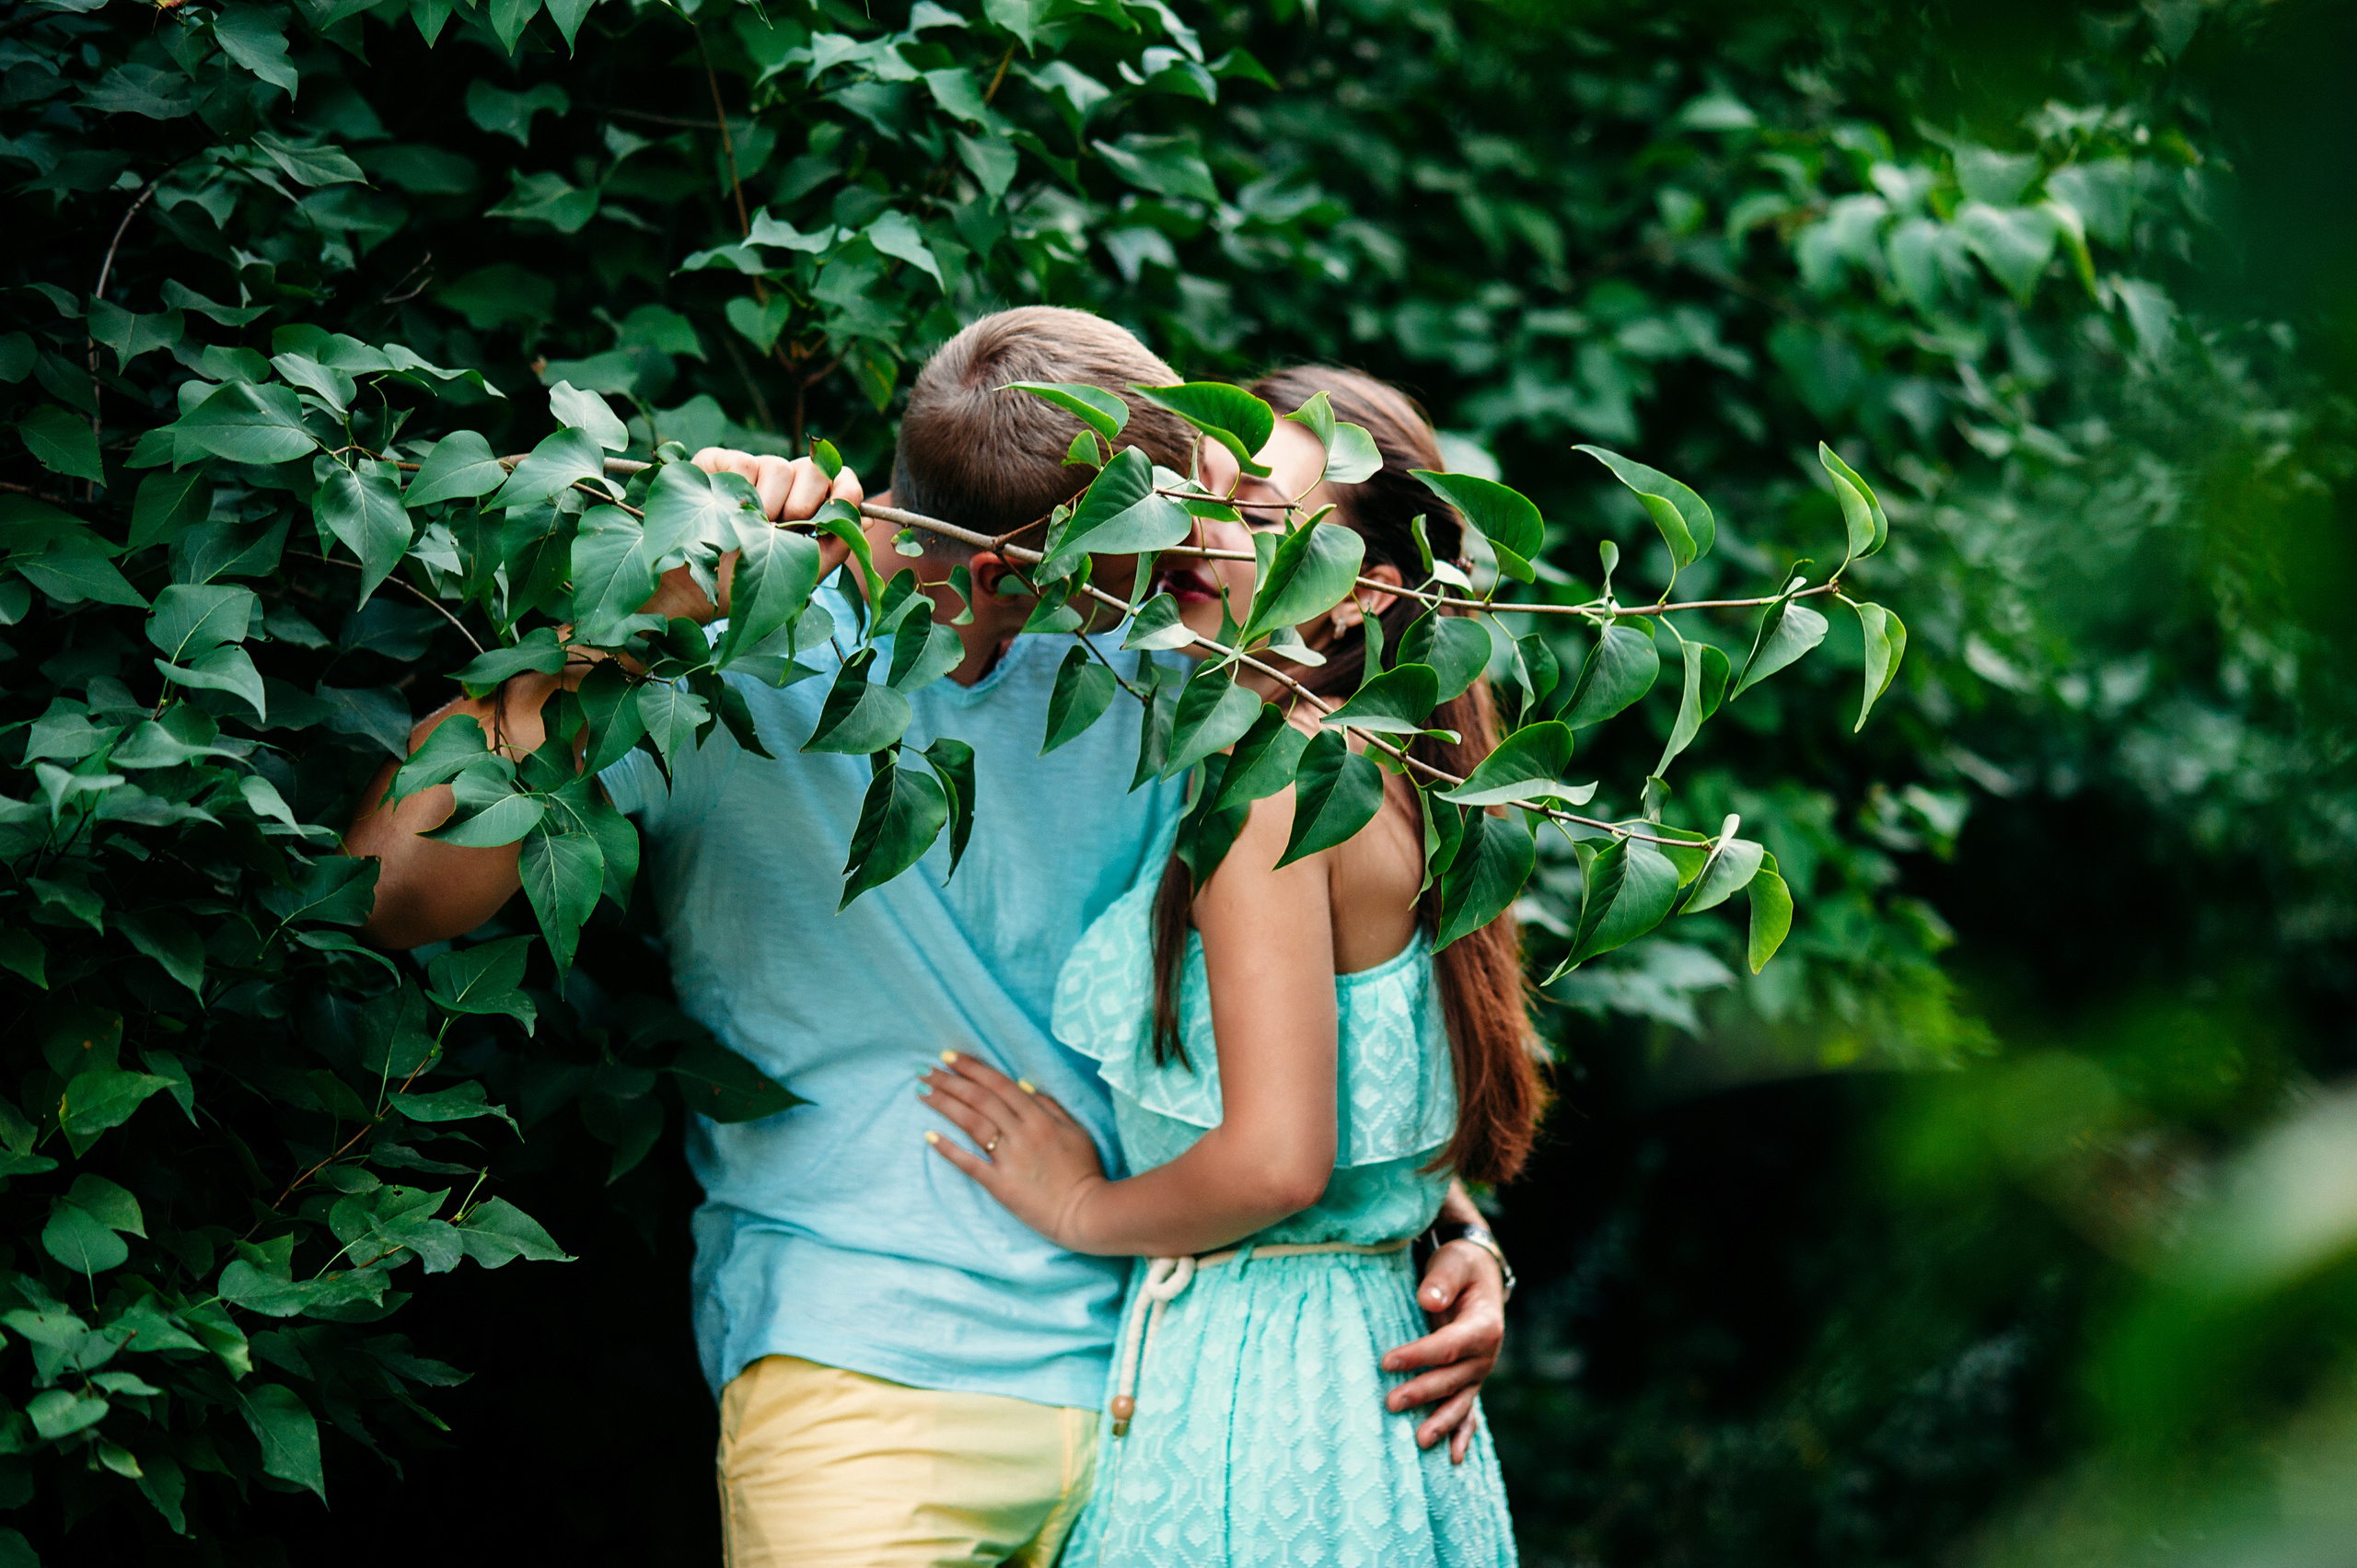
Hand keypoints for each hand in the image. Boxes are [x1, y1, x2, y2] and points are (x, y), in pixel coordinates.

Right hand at [693, 448, 865, 576]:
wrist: (690, 592)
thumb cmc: (745, 586)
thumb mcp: (800, 571)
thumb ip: (837, 544)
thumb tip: (872, 520)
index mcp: (803, 506)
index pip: (839, 480)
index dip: (845, 488)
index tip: (838, 505)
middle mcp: (779, 486)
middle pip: (813, 468)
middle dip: (806, 501)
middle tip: (785, 528)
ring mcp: (748, 473)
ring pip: (778, 466)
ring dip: (770, 503)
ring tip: (749, 529)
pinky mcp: (715, 463)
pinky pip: (743, 462)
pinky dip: (740, 489)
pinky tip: (725, 511)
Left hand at [921, 1051, 1107, 1248]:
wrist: (1086, 1212)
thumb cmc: (1084, 1171)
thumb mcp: (1075, 1131)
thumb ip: (1050, 1106)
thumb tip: (1022, 1085)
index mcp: (1040, 1117)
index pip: (1000, 1084)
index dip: (973, 1068)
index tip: (950, 1057)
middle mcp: (1022, 1133)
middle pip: (980, 1099)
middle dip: (950, 1081)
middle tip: (926, 1069)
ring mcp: (1010, 1158)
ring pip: (971, 1123)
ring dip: (945, 1104)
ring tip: (922, 1091)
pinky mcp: (1000, 1185)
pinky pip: (970, 1164)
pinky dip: (949, 1149)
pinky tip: (930, 1136)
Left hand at [1382, 1240, 1505, 1462]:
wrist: (1476, 1272)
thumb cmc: (1459, 1266)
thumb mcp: (1452, 1264)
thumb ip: (1441, 1282)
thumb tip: (1428, 1299)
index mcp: (1484, 1326)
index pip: (1448, 1346)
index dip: (1418, 1355)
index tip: (1386, 1361)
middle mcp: (1486, 1355)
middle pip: (1452, 1378)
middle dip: (1423, 1392)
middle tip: (1391, 1403)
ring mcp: (1479, 1371)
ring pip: (1460, 1400)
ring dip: (1441, 1421)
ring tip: (1420, 1441)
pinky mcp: (1469, 1379)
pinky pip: (1469, 1410)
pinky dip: (1462, 1434)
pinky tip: (1455, 1459)